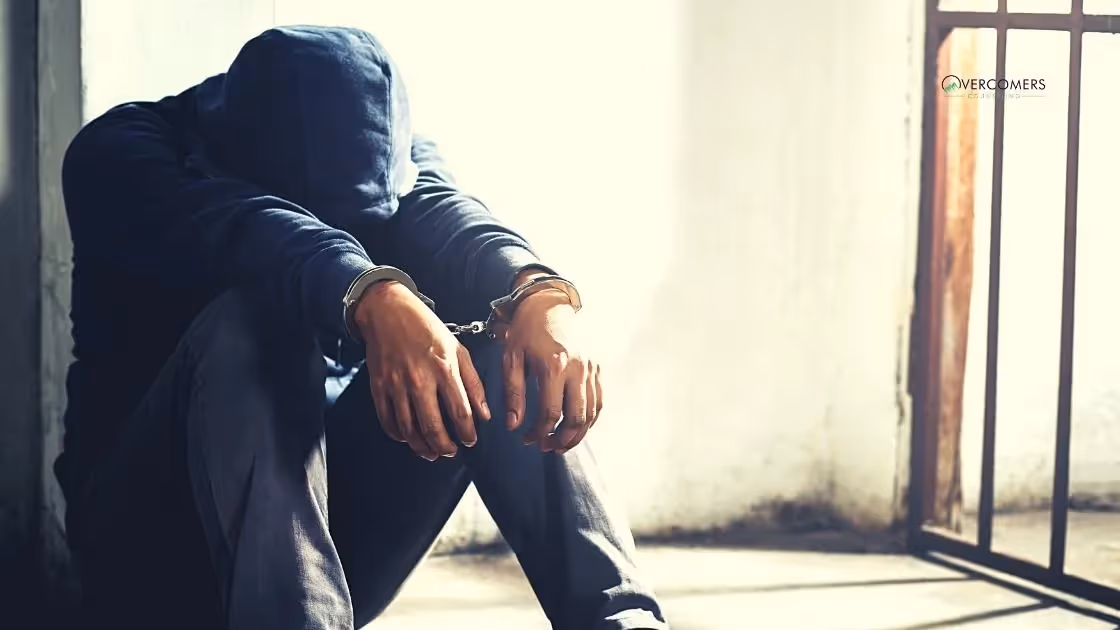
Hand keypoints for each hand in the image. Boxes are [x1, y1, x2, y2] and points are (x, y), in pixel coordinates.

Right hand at [354, 281, 490, 459]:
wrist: (387, 310)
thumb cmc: (425, 327)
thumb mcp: (457, 348)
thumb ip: (473, 382)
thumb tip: (484, 413)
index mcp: (444, 368)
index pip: (460, 412)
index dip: (467, 433)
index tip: (470, 441)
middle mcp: (420, 379)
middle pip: (433, 426)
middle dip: (445, 446)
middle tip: (451, 452)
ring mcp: (396, 384)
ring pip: (409, 428)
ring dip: (421, 446)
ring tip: (431, 452)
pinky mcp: (379, 386)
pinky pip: (387, 420)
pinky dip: (398, 434)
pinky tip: (407, 438)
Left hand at [502, 288, 601, 453]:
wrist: (548, 303)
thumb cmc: (526, 330)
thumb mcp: (512, 359)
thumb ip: (514, 393)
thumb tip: (514, 425)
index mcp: (554, 366)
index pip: (551, 413)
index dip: (539, 433)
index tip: (528, 439)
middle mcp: (578, 368)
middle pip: (577, 418)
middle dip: (562, 439)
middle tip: (547, 447)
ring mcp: (591, 367)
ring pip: (592, 413)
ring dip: (578, 434)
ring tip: (561, 443)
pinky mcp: (597, 366)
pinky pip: (599, 400)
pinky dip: (590, 418)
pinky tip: (576, 426)